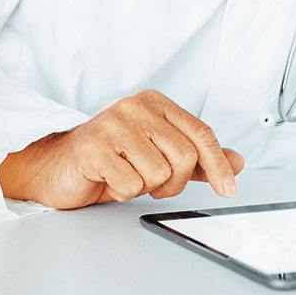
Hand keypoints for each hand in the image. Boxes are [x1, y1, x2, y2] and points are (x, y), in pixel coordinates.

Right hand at [0, 89, 246, 209]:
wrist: (58, 166)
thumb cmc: (109, 158)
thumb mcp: (157, 153)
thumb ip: (197, 156)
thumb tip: (237, 162)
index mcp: (154, 103)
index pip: (201, 133)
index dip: (218, 164)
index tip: (228, 188)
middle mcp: (135, 107)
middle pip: (184, 158)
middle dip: (173, 182)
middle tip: (152, 182)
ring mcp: (113, 125)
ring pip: (159, 174)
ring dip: (143, 187)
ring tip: (125, 175)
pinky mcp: (93, 148)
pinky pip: (130, 184)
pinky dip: (122, 192)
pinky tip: (108, 179)